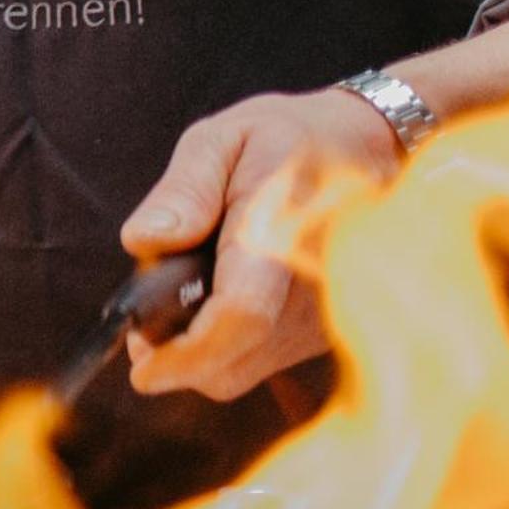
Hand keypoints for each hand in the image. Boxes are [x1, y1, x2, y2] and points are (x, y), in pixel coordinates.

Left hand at [121, 89, 402, 400]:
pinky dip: (228, 344)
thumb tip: (145, 242)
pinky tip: (225, 295)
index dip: (185, 354)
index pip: (241, 315)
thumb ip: (183, 190)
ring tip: (197, 286)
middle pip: (232, 361)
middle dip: (177, 354)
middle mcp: (313, 286)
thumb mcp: (222, 139)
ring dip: (200, 349)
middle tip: (151, 315)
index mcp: (283, 230)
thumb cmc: (289, 140)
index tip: (140, 366)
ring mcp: (326, 315)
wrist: (368, 150)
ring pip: (242, 369)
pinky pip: (262, 360)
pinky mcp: (325, 332)